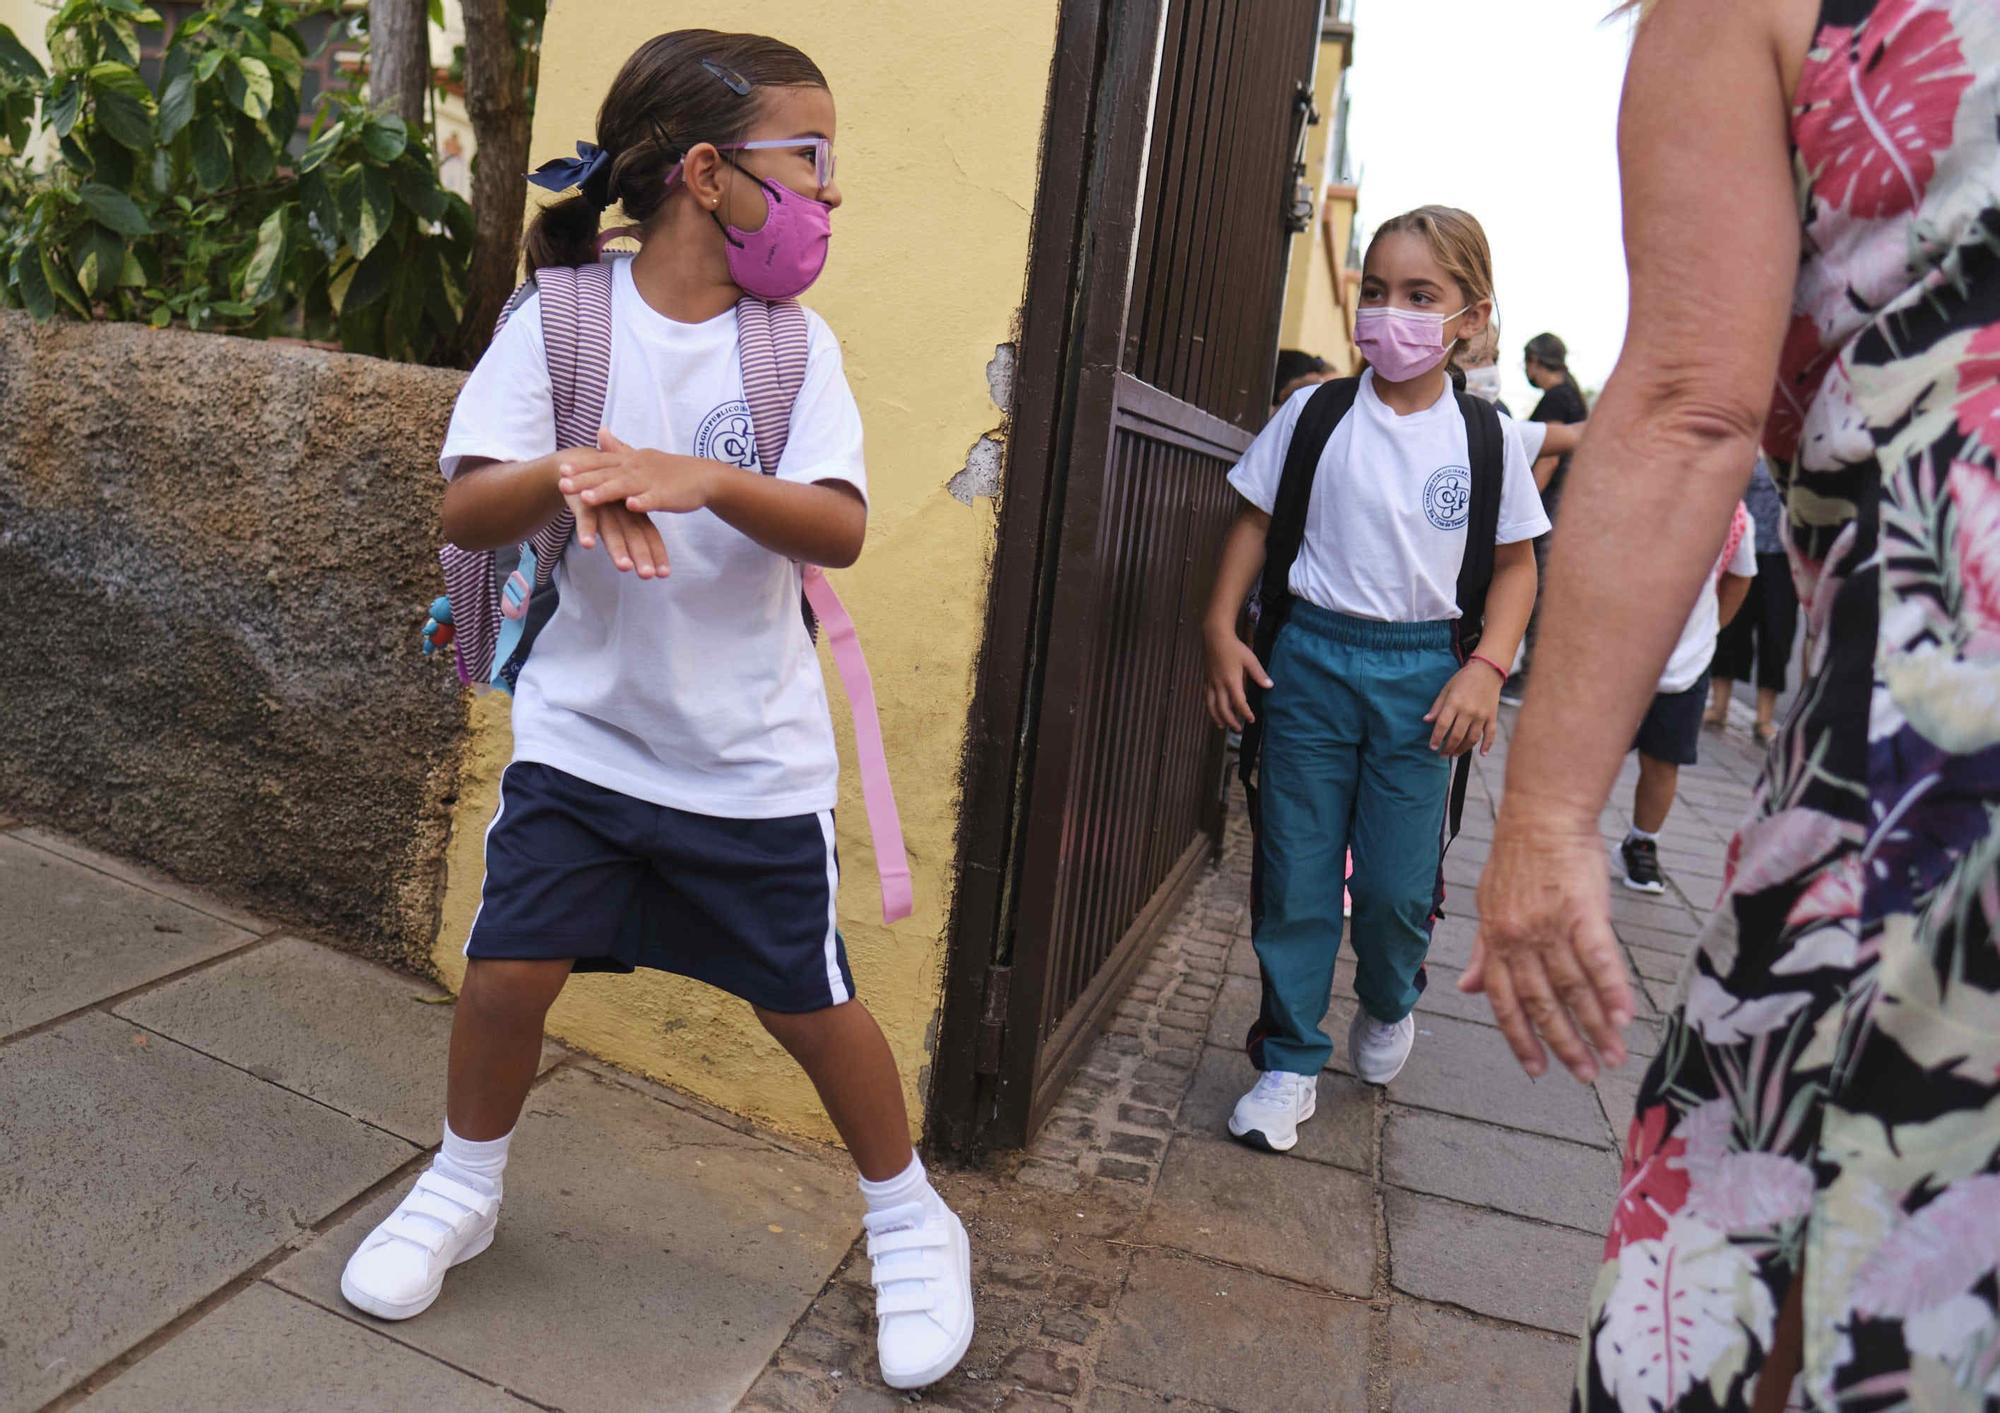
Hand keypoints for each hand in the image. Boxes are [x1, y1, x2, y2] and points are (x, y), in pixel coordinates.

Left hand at [557, 428, 717, 516]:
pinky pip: (653, 498)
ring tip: (587, 498)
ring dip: (606, 492)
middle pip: (607, 474)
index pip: (601, 462)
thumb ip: (618, 448)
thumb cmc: (670, 470)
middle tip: (562, 485)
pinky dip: (643, 502)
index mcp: (630, 461)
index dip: (582, 466)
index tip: (561, 469)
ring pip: (625, 487)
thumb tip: (600, 431)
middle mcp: (637, 468)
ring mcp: (651, 482)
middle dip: (584, 480)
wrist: (703, 476)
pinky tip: (632, 506)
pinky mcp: (666, 495)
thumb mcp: (641, 456)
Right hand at [563, 487, 669, 577]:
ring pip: (612, 529)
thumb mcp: (621, 510)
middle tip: (648, 575)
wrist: (580, 463)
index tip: (664, 574)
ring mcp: (603, 505)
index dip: (656, 553)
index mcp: (633, 511)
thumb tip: (643, 561)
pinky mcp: (583, 501)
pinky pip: (586, 517)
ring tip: (625, 567)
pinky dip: (586, 530)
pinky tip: (587, 545)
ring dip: (618, 548)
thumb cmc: (605, 493)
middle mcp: (621, 509)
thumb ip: (633, 531)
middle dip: (641, 555)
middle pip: (634, 535)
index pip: (649, 534)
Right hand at [1204, 625, 1272, 730]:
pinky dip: (1210, 708)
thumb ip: (1259, 674)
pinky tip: (1214, 712)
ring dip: (1217, 718)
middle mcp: (1219, 684)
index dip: (1245, 713)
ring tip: (1223, 726)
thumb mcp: (1250, 659)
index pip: (1238, 702)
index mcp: (1232, 680)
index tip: (1251, 719)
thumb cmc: (1234, 647)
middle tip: (1238, 729)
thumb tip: (1270, 686)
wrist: (1215, 637)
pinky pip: (1206, 698)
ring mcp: (1211, 683)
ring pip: (1212, 706)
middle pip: (1223, 709)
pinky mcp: (1206, 680)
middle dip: (1231, 721)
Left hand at [1424, 663, 1501, 755]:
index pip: (1442, 725)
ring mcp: (1481, 715)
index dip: (1436, 738)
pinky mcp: (1492, 716)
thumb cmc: (1463, 679)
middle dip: (1448, 748)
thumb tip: (1426, 720)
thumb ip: (1437, 706)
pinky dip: (1487, 745)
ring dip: (1463, 749)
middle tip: (1442, 754)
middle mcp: (1468, 711)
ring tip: (1455, 754)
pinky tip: (1482, 754)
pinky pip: (1490, 734)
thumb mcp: (1446, 689)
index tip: (1433, 747)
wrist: (1487, 671)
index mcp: (1454, 703)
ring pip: (1472, 738)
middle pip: (1457, 735)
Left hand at [1460, 805, 1634, 1081]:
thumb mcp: (1487, 907)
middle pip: (1542, 1004)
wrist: (1542, 815)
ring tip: (1613, 1056)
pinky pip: (1600, 959)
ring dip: (1594, 1027)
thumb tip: (1467, 988)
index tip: (1536, 1070)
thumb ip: (1484, 953)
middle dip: (1563, 1044)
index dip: (1520, 1039)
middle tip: (1585, 1074)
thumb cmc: (1516, 860)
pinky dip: (1612, 991)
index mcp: (1496, 942)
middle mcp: (1520, 940)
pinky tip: (1624, 1017)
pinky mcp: (1585, 912)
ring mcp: (1551, 927)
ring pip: (1573, 988)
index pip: (1505, 1002)